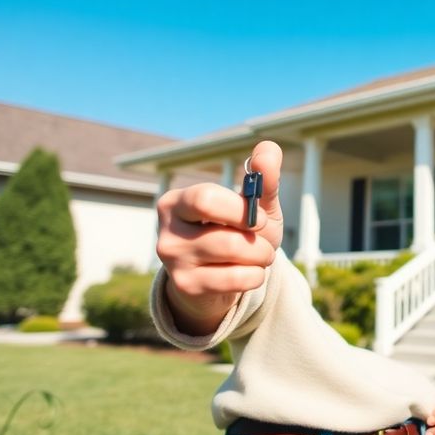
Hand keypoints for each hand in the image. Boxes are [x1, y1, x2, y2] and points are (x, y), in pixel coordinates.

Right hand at [156, 141, 283, 334]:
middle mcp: (167, 232)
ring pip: (232, 257)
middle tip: (264, 240)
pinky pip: (235, 281)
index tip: (258, 219)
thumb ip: (263, 178)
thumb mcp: (254, 205)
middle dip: (258, 239)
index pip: (205, 199)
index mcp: (175, 202)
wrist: (224, 278)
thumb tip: (268, 147)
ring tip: (261, 255)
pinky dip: (255, 276)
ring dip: (261, 256)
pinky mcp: (186, 287)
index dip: (241, 210)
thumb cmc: (238, 232)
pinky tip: (251, 273)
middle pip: (223, 236)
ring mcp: (173, 263)